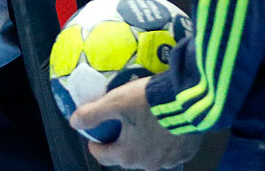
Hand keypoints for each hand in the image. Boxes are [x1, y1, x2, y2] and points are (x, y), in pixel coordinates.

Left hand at [69, 79, 200, 169]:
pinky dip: (163, 142)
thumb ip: (92, 114)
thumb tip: (74, 122)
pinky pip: (168, 151)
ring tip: (143, 123)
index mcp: (128, 154)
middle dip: (120, 143)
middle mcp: (148, 164)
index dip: (95, 143)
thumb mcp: (115, 101)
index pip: (102, 156)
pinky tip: (163, 126)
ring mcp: (169, 161)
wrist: (189, 99)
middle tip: (120, 124)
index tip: (95, 134)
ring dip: (143, 143)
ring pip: (148, 155)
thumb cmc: (149, 101)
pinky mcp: (186, 154)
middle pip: (125, 156)